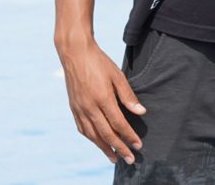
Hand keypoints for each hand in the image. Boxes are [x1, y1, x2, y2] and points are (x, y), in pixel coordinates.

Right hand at [58, 38, 145, 164]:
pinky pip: (83, 128)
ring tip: (114, 158)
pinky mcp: (74, 108)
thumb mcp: (118, 75)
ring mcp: (79, 109)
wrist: (75, 54)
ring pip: (93, 135)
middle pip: (106, 134)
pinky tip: (98, 142)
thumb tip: (141, 112)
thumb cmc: (100, 62)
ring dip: (104, 148)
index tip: (138, 145)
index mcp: (102, 98)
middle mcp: (89, 107)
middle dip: (119, 148)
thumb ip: (128, 96)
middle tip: (130, 160)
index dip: (129, 136)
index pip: (118, 124)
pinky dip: (92, 138)